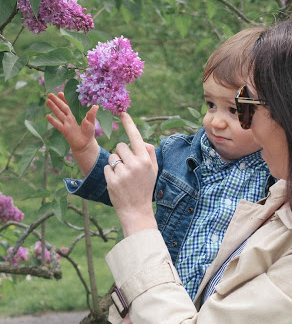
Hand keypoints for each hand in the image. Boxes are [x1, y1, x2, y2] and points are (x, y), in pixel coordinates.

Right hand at [46, 92, 98, 175]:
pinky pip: (58, 124)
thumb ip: (91, 114)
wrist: (85, 144)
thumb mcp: (91, 122)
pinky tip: (47, 116)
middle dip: (56, 101)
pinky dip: (53, 121)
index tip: (60, 93)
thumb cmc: (88, 132)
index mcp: (75, 114)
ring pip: (59, 114)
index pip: (69, 105)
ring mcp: (66, 124)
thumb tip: (95, 105)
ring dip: (53, 107)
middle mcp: (69, 118)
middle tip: (49, 94)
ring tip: (47, 101)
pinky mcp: (64, 130)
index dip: (64, 99)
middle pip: (62, 107)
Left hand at [104, 112, 157, 235]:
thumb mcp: (153, 171)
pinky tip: (117, 183)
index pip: (135, 136)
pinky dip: (109, 174)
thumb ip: (149, 153)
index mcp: (145, 160)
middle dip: (121, 154)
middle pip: (120, 146)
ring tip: (122, 177)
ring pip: (112, 157)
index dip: (128, 123)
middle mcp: (135, 164)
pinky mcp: (112, 180)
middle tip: (127, 168)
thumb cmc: (145, 188)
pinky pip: (106, 167)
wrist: (137, 210)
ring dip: (114, 164)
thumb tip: (141, 140)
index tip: (122, 112)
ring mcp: (123, 173)